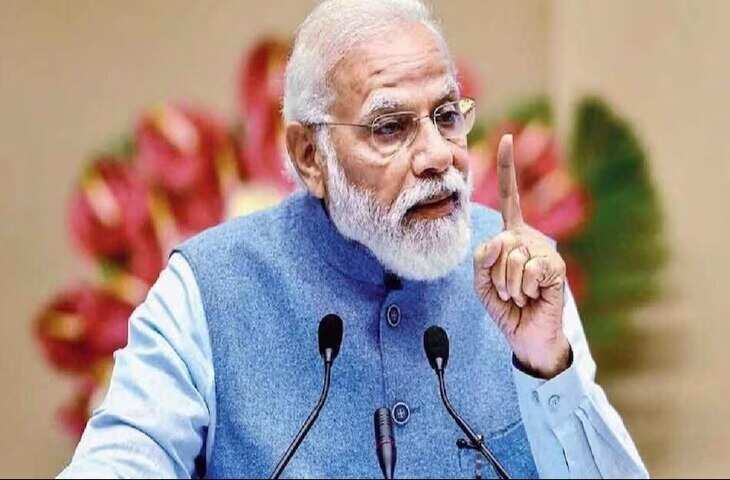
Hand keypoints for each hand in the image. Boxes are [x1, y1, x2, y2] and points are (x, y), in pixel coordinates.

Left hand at [473, 134, 569, 378]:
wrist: (526, 335)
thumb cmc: (506, 307)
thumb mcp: (481, 282)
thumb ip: (481, 259)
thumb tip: (502, 241)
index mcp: (512, 236)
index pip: (510, 198)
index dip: (509, 168)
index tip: (506, 137)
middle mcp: (529, 238)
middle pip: (498, 242)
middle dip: (494, 275)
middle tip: (509, 291)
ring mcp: (545, 251)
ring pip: (511, 258)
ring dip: (508, 285)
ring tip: (520, 295)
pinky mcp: (555, 268)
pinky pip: (528, 270)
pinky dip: (524, 289)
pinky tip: (534, 296)